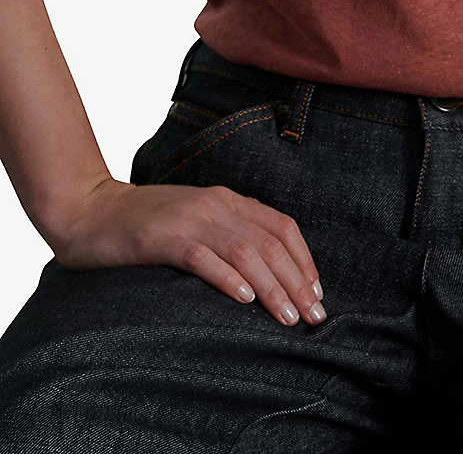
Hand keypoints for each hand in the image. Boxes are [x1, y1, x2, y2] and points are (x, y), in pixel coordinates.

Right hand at [46, 177, 326, 328]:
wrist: (90, 210)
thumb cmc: (146, 223)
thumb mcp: (197, 220)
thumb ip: (229, 233)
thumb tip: (269, 270)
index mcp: (228, 200)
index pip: (281, 226)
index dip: (304, 260)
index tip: (317, 292)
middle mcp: (216, 205)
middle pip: (270, 243)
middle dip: (296, 281)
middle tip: (313, 315)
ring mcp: (190, 220)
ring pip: (244, 251)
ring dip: (271, 286)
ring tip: (287, 316)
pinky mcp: (163, 238)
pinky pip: (202, 257)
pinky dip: (227, 277)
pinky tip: (244, 299)